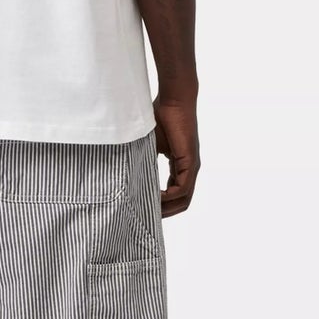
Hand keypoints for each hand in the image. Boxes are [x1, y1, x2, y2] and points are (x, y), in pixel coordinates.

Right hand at [154, 95, 200, 216]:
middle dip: (165, 212)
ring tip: (148, 212)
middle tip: (145, 218)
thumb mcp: (148, 145)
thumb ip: (143, 161)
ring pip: (184, 199)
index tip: (145, 208)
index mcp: (181, 166)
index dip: (162, 204)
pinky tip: (155, 198)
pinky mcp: (191, 162)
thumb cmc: (160, 118)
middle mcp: (189, 169)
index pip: (175, 193)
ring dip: (167, 208)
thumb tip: (127, 175)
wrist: (173, 101)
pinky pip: (183, 189)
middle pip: (182, 202)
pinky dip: (169, 197)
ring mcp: (192, 167)